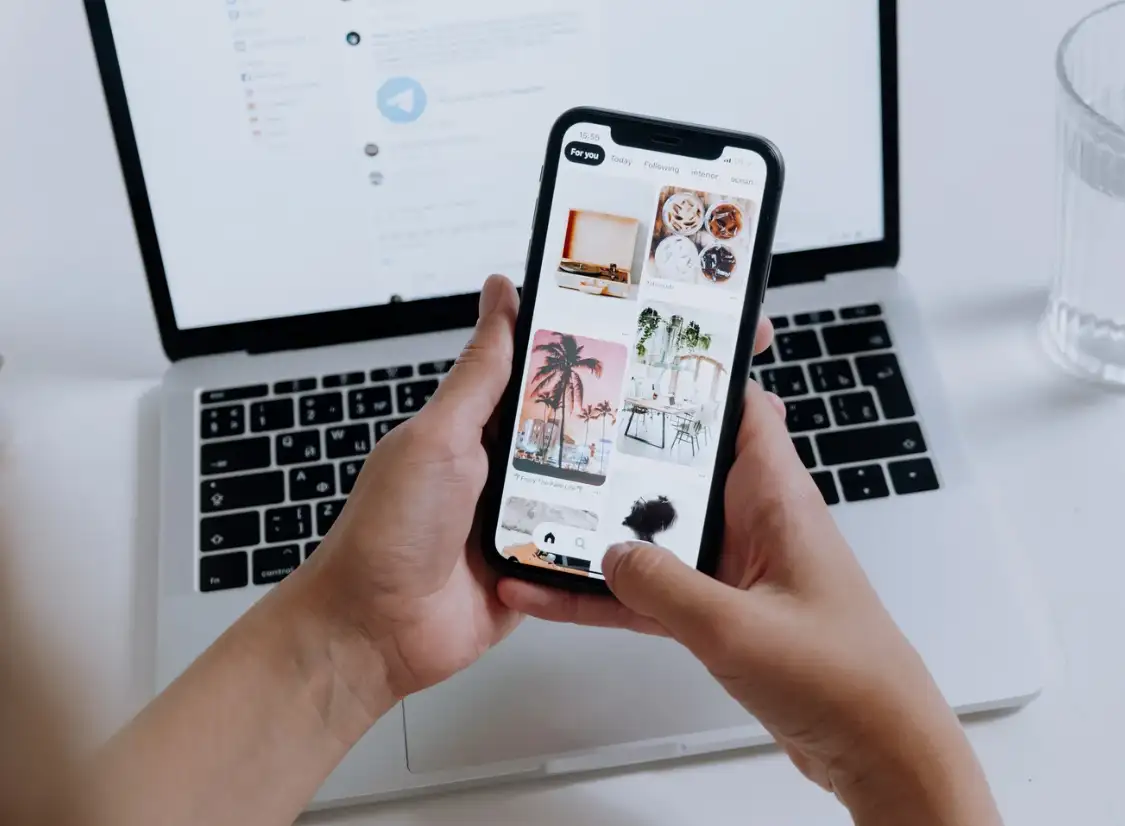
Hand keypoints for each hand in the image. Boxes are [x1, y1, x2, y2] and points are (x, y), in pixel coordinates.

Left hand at [289, 277, 774, 702]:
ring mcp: (522, 521)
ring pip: (588, 490)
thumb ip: (479, 373)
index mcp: (475, 428)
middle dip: (612, 421)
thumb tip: (499, 296)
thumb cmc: (388, 530)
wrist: (375, 631)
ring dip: (614, 484)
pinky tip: (639, 526)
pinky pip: (584, 549)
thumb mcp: (439, 436)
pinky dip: (604, 542)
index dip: (576, 351)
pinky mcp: (539, 569)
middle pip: (574, 434)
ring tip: (670, 457)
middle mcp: (502, 471)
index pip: (537, 375)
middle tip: (669, 396)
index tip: (626, 324)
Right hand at [499, 384, 999, 823]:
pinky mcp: (722, 610)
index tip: (638, 357)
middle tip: (557, 440)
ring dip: (603, 534)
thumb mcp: (739, 626)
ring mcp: (736, 567)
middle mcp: (756, 521)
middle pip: (678, 468)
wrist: (876, 747)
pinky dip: (609, 595)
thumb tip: (609, 556)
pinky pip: (653, 590)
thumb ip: (665, 587)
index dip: (694, 377)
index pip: (739, 408)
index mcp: (777, 498)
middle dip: (621, 456)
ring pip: (656, 534)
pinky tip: (559, 597)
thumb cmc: (847, 678)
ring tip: (538, 525)